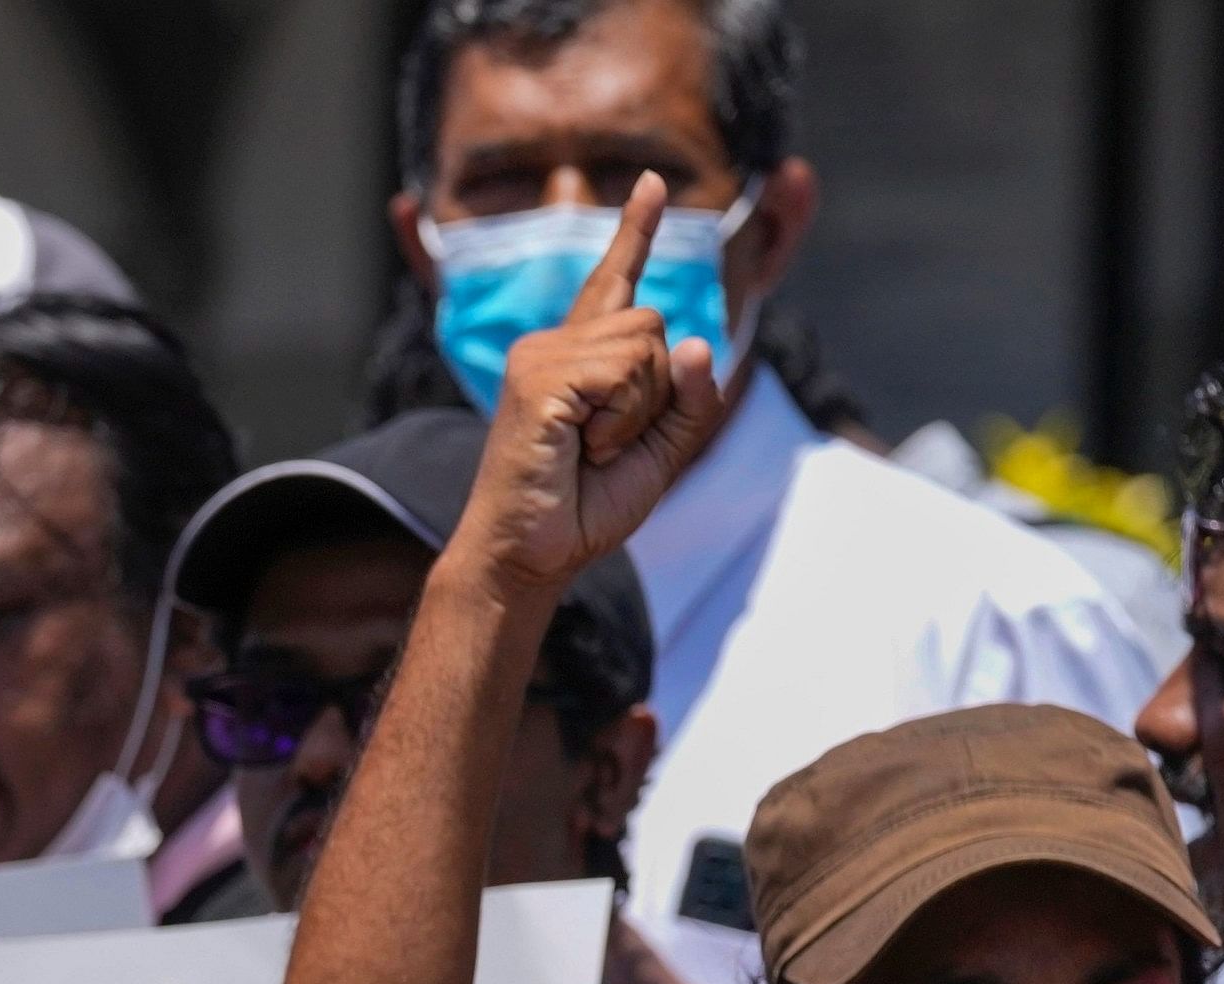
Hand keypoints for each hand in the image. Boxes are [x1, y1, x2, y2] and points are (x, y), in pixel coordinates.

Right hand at [453, 176, 735, 601]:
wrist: (528, 558)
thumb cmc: (582, 511)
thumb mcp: (660, 453)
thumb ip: (687, 399)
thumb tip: (695, 341)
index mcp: (578, 359)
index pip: (615, 283)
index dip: (636, 232)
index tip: (652, 184)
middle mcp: (552, 345)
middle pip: (654, 324)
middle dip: (655, 393)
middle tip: (606, 448)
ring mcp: (540, 357)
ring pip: (645, 345)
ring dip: (638, 410)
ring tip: (592, 450)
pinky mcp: (537, 377)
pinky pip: (622, 374)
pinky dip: (621, 420)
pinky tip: (584, 448)